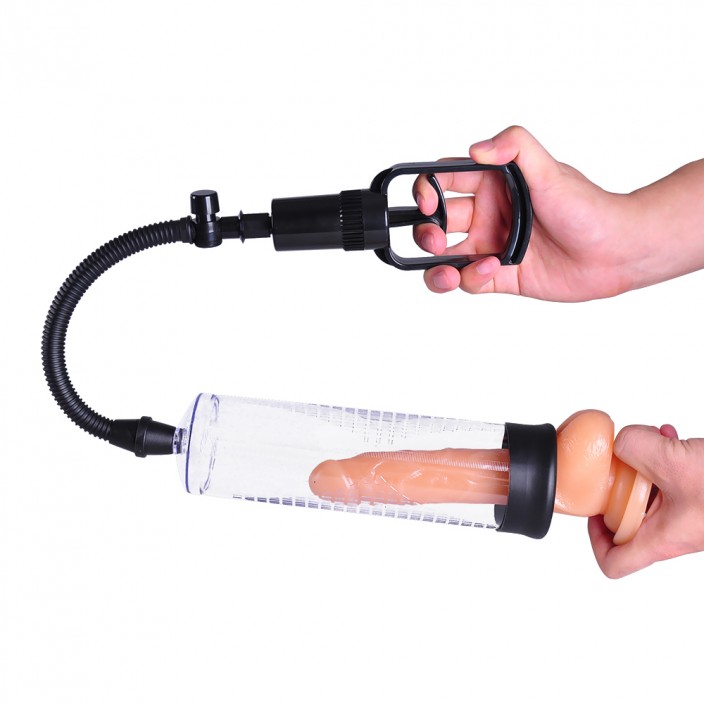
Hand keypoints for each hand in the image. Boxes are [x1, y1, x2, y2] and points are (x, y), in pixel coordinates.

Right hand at [413, 126, 639, 300]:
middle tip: (435, 240)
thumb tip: (476, 148)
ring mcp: (492, 246)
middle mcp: (488, 215)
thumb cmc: (589, 208)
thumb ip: (516, 146)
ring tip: (446, 268)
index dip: (425, 191)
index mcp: (493, 185)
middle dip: (426, 232)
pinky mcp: (500, 276)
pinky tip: (491, 269)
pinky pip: (468, 280)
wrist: (616, 251)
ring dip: (435, 263)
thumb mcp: (551, 169)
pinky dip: (469, 279)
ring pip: (445, 257)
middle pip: (436, 222)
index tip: (426, 202)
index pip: (444, 182)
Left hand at [588, 424, 703, 577]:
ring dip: (645, 465)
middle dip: (621, 486)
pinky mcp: (702, 496)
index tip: (592, 512)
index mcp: (662, 538)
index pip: (614, 563)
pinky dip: (666, 457)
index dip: (594, 542)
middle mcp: (674, 531)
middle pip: (628, 521)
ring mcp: (690, 514)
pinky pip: (673, 480)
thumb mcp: (672, 461)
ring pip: (651, 495)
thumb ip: (633, 447)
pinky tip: (669, 435)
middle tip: (619, 464)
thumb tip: (619, 441)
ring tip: (650, 440)